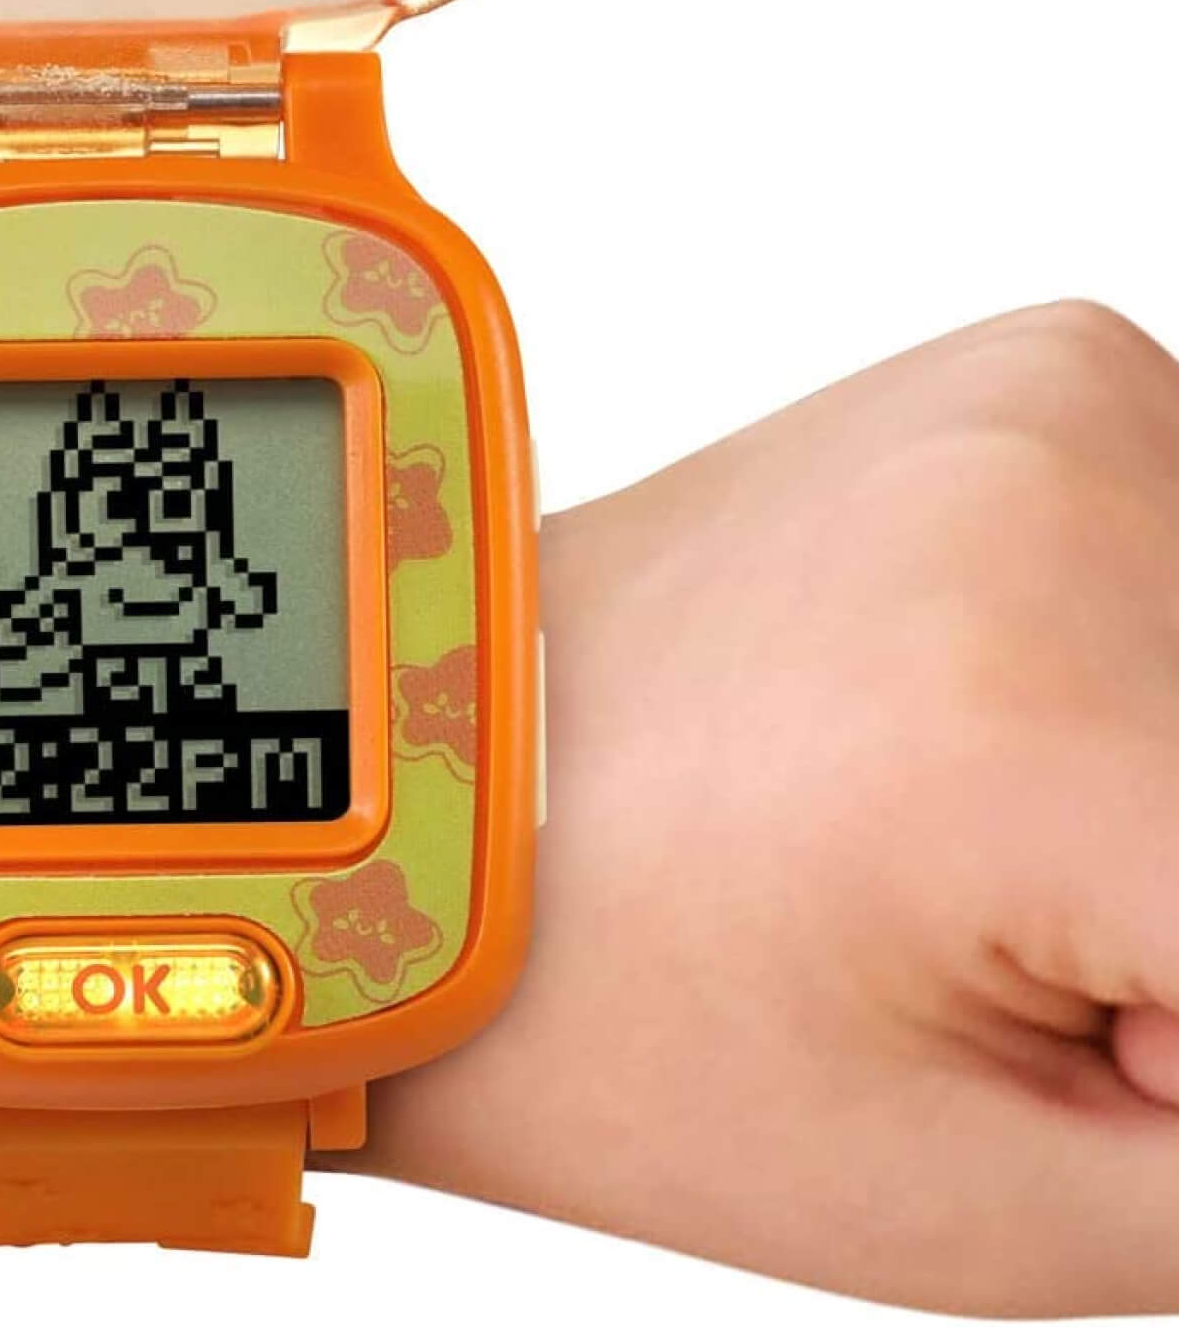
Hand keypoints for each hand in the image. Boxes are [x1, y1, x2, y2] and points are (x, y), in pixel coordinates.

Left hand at [363, 301, 1178, 1314]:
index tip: (1112, 1025)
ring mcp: (1058, 396)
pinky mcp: (1042, 365)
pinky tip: (1002, 721)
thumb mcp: (1018, 1186)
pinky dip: (1168, 655)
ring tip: (996, 828)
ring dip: (1178, 775)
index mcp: (1061, 738)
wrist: (446, 798)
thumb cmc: (635, 1004)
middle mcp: (1069, 494)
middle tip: (1056, 949)